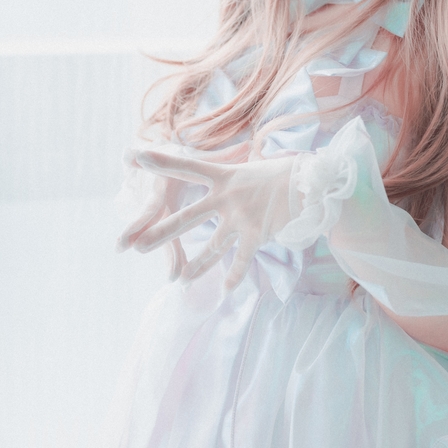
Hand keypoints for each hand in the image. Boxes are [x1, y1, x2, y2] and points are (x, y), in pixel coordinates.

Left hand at [117, 148, 294, 291]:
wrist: (312, 183)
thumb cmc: (286, 173)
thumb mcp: (254, 167)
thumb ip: (235, 175)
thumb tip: (227, 170)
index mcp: (225, 176)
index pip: (187, 168)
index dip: (162, 162)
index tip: (135, 156)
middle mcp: (227, 197)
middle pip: (187, 218)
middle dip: (162, 233)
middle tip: (138, 245)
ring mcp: (241, 217)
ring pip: (212, 247)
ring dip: (197, 266)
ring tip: (181, 281)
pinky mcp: (256, 234)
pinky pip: (241, 259)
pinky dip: (234, 276)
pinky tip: (226, 291)